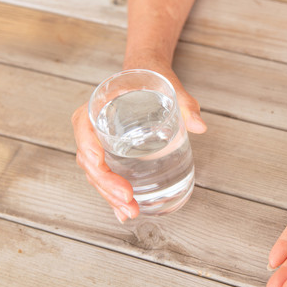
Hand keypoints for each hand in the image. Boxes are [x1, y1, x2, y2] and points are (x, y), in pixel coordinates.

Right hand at [71, 61, 206, 222]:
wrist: (145, 73)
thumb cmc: (152, 79)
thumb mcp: (171, 87)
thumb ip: (185, 104)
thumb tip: (200, 126)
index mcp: (98, 106)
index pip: (86, 137)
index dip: (97, 163)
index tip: (118, 182)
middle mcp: (92, 125)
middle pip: (90, 163)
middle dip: (107, 189)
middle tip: (130, 206)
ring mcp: (98, 140)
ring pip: (95, 174)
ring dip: (109, 197)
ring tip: (130, 213)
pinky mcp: (109, 151)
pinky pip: (104, 174)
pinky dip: (112, 194)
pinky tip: (124, 211)